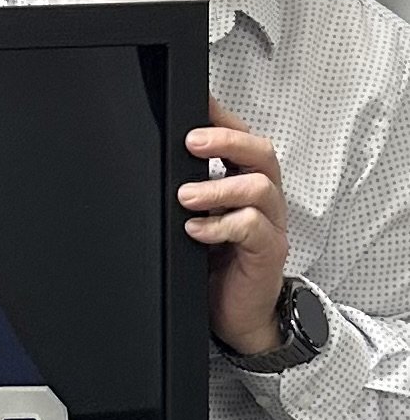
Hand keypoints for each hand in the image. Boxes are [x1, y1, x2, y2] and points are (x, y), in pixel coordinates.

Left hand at [180, 94, 288, 354]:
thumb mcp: (197, 222)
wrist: (236, 316)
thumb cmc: (215, 267)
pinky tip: (195, 231)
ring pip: (258, 188)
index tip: (198, 103)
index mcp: (246, 184)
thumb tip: (149, 165)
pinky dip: (221, 226)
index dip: (223, 119)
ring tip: (185, 196)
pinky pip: (252, 228)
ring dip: (218, 188)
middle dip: (226, 141)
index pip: (243, 140)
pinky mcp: (268, 253)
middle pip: (261, 153)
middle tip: (191, 143)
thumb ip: (187, 194)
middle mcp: (264, 200)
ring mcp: (270, 226)